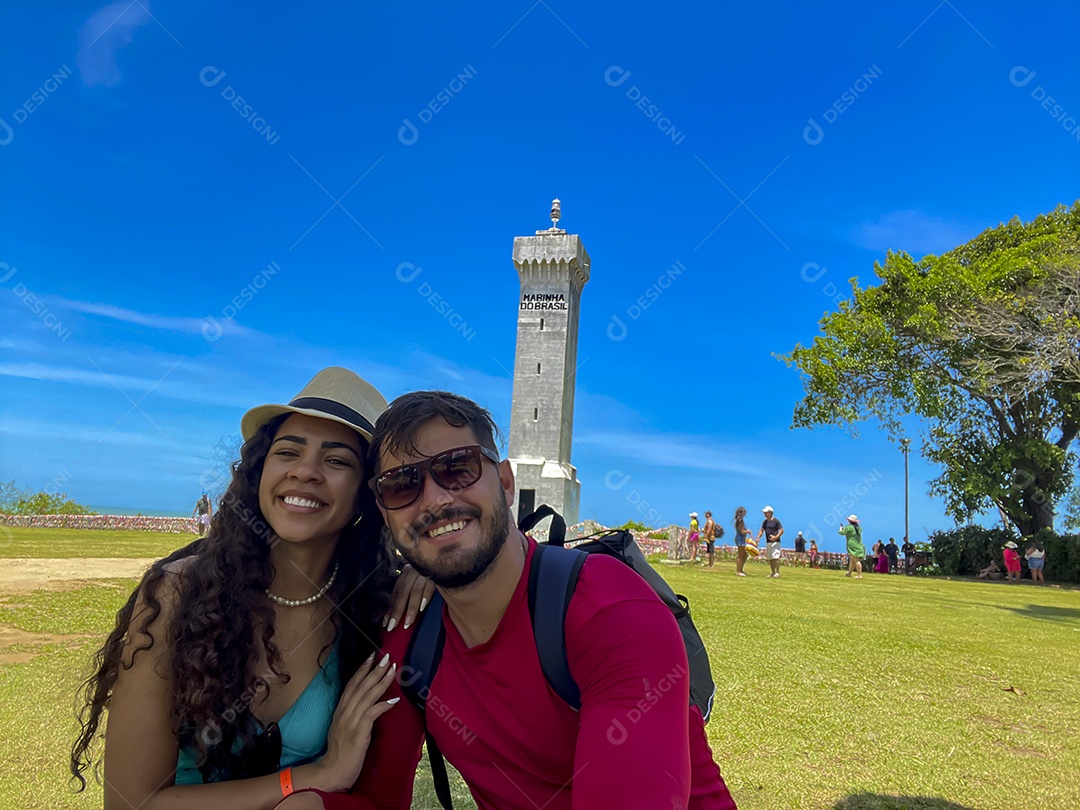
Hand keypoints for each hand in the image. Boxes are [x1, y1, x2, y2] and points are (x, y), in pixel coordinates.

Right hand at [314, 653, 399, 790]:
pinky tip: (393, 699)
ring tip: (392, 669)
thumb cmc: (340, 753)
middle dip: (374, 669)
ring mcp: (350, 722)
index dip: (362, 669)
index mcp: (340, 711)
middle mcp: (344, 713)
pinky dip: (382, 705)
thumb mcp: (344, 728)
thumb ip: (352, 714)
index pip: (351, 685)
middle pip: (360, 686)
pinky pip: (371, 714)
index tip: (371, 656)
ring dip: (381, 681)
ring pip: (367, 696)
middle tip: (386, 656)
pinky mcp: (358, 734)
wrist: (331, 772)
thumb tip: (367, 703)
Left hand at [386, 564, 435, 631]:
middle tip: (391, 626)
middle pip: (403, 592)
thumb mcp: (417, 578)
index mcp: (407, 573)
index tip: (385, 622)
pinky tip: (422, 608)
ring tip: (407, 623)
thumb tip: (398, 611)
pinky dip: (425, 597)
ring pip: (415, 591)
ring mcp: (425, 571)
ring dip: (410, 608)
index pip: (396, 592)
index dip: (390, 608)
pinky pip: (430, 586)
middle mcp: (413, 571)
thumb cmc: (432, 571)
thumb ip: (409, 592)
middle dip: (397, 610)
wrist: (446, 558)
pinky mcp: (437, 572)